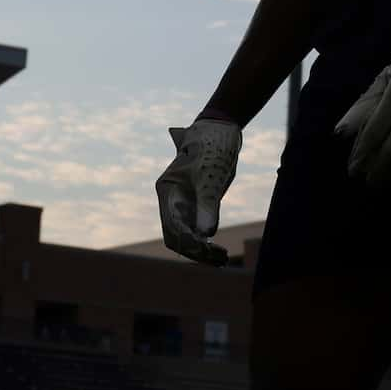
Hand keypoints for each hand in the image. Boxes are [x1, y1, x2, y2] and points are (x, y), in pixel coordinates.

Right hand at [155, 118, 241, 264]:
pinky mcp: (198, 204)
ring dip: (202, 251)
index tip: (208, 248)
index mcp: (167, 191)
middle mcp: (172, 200)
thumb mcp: (211, 177)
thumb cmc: (212, 148)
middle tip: (219, 257)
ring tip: (223, 259)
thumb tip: (206, 234)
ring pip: (187, 236)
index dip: (188, 241)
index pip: (172, 225)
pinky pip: (198, 230)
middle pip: (176, 235)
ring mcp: (184, 203)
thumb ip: (208, 205)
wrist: (221, 130)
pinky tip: (221, 252)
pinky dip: (208, 242)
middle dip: (195, 250)